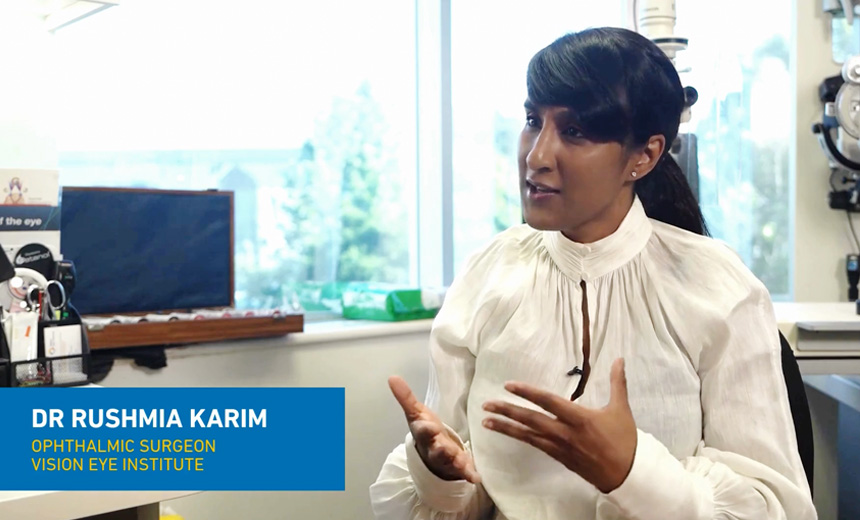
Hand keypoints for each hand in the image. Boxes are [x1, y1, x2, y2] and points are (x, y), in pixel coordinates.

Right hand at [388, 376, 480, 483]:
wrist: (432, 453)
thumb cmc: (426, 430)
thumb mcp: (416, 413)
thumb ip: (406, 397)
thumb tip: (392, 377)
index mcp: (424, 434)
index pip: (423, 430)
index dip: (425, 428)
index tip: (428, 425)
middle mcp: (434, 448)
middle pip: (437, 449)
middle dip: (441, 448)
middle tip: (445, 447)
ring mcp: (447, 459)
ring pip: (451, 461)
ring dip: (456, 462)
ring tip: (462, 463)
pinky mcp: (459, 466)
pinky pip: (464, 472)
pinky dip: (469, 474)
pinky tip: (476, 477)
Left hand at [481, 358, 635, 492]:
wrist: (626, 475)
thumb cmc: (624, 440)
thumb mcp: (621, 408)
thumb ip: (617, 382)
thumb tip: (619, 358)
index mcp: (579, 418)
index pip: (548, 402)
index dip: (527, 392)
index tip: (508, 385)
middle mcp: (565, 432)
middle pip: (530, 419)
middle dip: (507, 411)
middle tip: (486, 405)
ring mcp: (559, 447)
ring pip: (527, 435)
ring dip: (506, 427)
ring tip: (486, 421)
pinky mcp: (558, 457)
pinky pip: (534, 445)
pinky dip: (519, 438)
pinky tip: (508, 433)